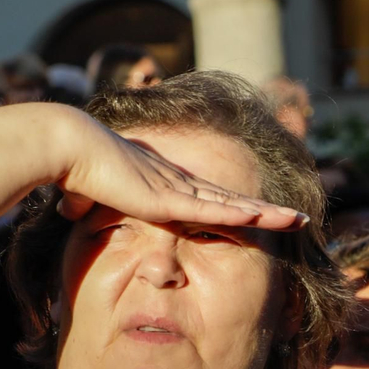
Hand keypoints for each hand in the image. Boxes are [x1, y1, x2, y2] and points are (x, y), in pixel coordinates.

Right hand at [55, 113, 308, 231]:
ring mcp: (178, 189)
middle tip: (301, 218)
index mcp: (166, 184)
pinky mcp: (169, 199)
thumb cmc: (73, 168)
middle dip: (270, 211)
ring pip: (235, 205)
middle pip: (235, 200)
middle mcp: (180, 183)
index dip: (242, 207)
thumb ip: (87, 203)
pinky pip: (212, 211)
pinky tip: (263, 219)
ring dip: (268, 215)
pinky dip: (238, 215)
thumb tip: (69, 208)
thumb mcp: (86, 192)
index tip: (265, 214)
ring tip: (300, 221)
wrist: (66, 147)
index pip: (214, 199)